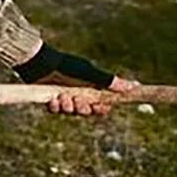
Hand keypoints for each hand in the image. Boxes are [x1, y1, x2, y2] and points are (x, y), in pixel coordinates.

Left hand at [16, 43, 137, 117]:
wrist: (41, 64)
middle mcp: (78, 95)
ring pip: (71, 112)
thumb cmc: (67, 66)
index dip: (101, 109)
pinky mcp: (50, 101)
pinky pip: (56, 111)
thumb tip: (134, 86)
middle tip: (78, 99)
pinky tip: (53, 99)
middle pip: (86, 112)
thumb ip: (109, 81)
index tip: (99, 107)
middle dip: (83, 108)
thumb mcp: (90, 74)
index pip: (101, 106)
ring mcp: (64, 98)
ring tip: (62, 95)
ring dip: (68, 106)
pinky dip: (55, 106)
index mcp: (90, 89)